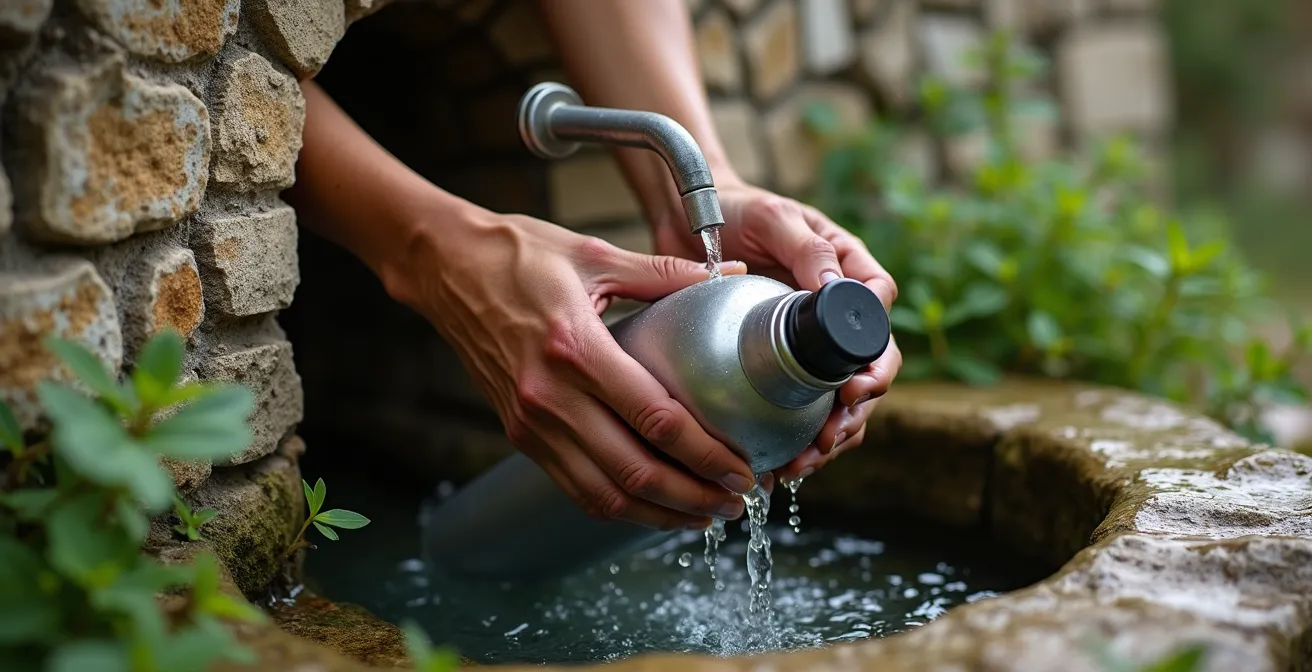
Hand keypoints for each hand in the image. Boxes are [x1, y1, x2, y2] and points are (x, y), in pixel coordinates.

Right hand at [390, 207, 753, 529]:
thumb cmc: (518, 255)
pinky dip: (619, 507)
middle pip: (635, 471)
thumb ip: (664, 273)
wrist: (444, 268)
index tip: (742, 466)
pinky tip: (653, 506)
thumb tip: (733, 273)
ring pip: (605, 494)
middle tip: (738, 501)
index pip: (655, 419)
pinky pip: (575, 487)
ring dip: (660, 514)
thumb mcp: (593, 253)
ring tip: (704, 515)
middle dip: (695, 495)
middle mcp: (550, 397)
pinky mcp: (519, 434)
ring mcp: (530, 423)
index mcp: (576, 348)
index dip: (706, 453)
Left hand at [651, 181, 902, 482]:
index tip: (857, 383)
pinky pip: (798, 407)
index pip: (878, 317)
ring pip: (838, 399)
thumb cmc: (738, 209)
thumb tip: (835, 290)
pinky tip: (778, 464)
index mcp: (848, 271)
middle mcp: (835, 311)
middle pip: (867, 369)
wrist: (689, 220)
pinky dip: (795, 438)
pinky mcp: (778, 364)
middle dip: (856, 410)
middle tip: (830, 435)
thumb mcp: (773, 218)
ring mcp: (808, 341)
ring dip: (829, 437)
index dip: (876, 356)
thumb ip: (806, 248)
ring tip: (803, 462)